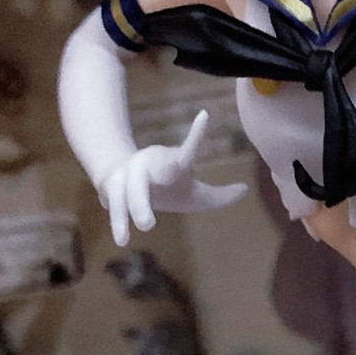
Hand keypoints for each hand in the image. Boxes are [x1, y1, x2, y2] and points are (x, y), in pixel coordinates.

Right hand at [97, 110, 237, 245]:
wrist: (130, 180)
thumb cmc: (170, 189)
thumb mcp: (195, 195)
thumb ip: (220, 195)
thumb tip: (244, 190)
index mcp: (173, 165)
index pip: (187, 151)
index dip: (196, 135)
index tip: (205, 116)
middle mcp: (148, 167)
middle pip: (142, 182)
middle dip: (140, 202)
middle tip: (148, 225)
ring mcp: (126, 177)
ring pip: (120, 195)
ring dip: (122, 216)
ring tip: (126, 239)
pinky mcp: (110, 188)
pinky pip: (111, 205)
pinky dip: (117, 221)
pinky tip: (121, 239)